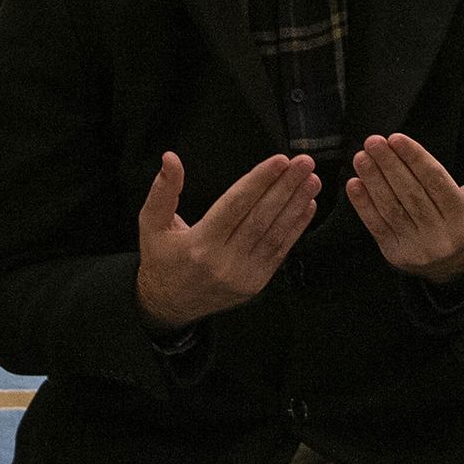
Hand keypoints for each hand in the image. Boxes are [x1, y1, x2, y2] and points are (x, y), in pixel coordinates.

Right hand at [133, 151, 319, 331]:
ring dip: (296, 205)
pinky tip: (307, 206)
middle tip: (304, 163)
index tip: (280, 160)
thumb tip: (170, 158)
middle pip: (261, 218)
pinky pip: (279, 252)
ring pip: (275, 234)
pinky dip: (296, 228)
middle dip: (286, 187)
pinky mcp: (255, 283)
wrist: (168, 304)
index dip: (259, 181)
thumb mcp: (151, 224)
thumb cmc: (161, 259)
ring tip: (311, 180)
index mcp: (199, 245)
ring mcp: (243, 275)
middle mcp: (223, 262)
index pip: (235, 205)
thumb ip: (162, 190)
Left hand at [346, 135, 463, 284]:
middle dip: (390, 165)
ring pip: (391, 208)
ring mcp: (416, 247)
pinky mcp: (395, 254)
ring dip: (373, 180)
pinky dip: (363, 205)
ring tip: (361, 156)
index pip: (436, 182)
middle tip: (373, 141)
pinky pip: (377, 226)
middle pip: (411, 194)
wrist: (454, 265)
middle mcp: (440, 236)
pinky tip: (354, 183)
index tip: (396, 138)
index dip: (415, 159)